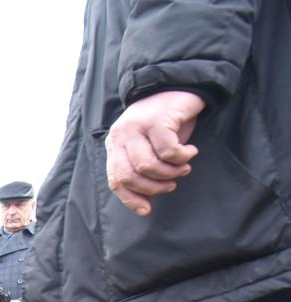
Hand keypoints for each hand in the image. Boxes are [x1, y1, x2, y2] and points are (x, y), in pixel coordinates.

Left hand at [106, 90, 204, 215]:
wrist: (179, 86)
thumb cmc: (165, 123)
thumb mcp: (148, 147)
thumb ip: (142, 169)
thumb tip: (144, 205)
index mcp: (115, 145)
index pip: (116, 180)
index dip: (130, 198)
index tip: (147, 210)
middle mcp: (121, 135)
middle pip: (130, 175)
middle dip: (153, 188)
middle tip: (171, 185)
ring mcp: (137, 126)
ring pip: (148, 165)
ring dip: (170, 173)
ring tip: (183, 168)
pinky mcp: (157, 120)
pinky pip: (168, 151)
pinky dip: (182, 157)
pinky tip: (191, 152)